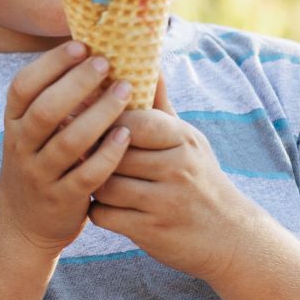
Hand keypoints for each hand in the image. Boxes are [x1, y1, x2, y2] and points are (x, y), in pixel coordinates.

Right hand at [0, 41, 133, 254]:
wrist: (23, 223)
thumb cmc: (40, 163)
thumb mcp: (33, 133)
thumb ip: (55, 100)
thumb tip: (92, 52)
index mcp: (14, 123)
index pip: (23, 86)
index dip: (50, 64)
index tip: (80, 46)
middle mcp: (21, 147)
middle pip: (45, 111)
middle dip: (76, 83)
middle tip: (106, 63)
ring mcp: (40, 175)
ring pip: (68, 142)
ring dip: (99, 114)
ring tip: (125, 91)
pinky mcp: (61, 200)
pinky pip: (86, 175)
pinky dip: (107, 154)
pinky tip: (127, 135)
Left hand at [91, 79, 265, 280]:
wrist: (228, 237)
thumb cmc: (199, 179)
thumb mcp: (188, 140)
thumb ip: (161, 106)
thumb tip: (149, 62)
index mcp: (183, 139)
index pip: (133, 121)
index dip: (104, 120)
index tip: (85, 118)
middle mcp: (177, 168)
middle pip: (113, 153)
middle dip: (90, 151)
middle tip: (71, 147)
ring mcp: (165, 201)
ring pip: (104, 184)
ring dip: (90, 181)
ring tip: (86, 176)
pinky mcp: (151, 231)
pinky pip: (105, 214)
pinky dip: (97, 210)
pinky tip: (101, 205)